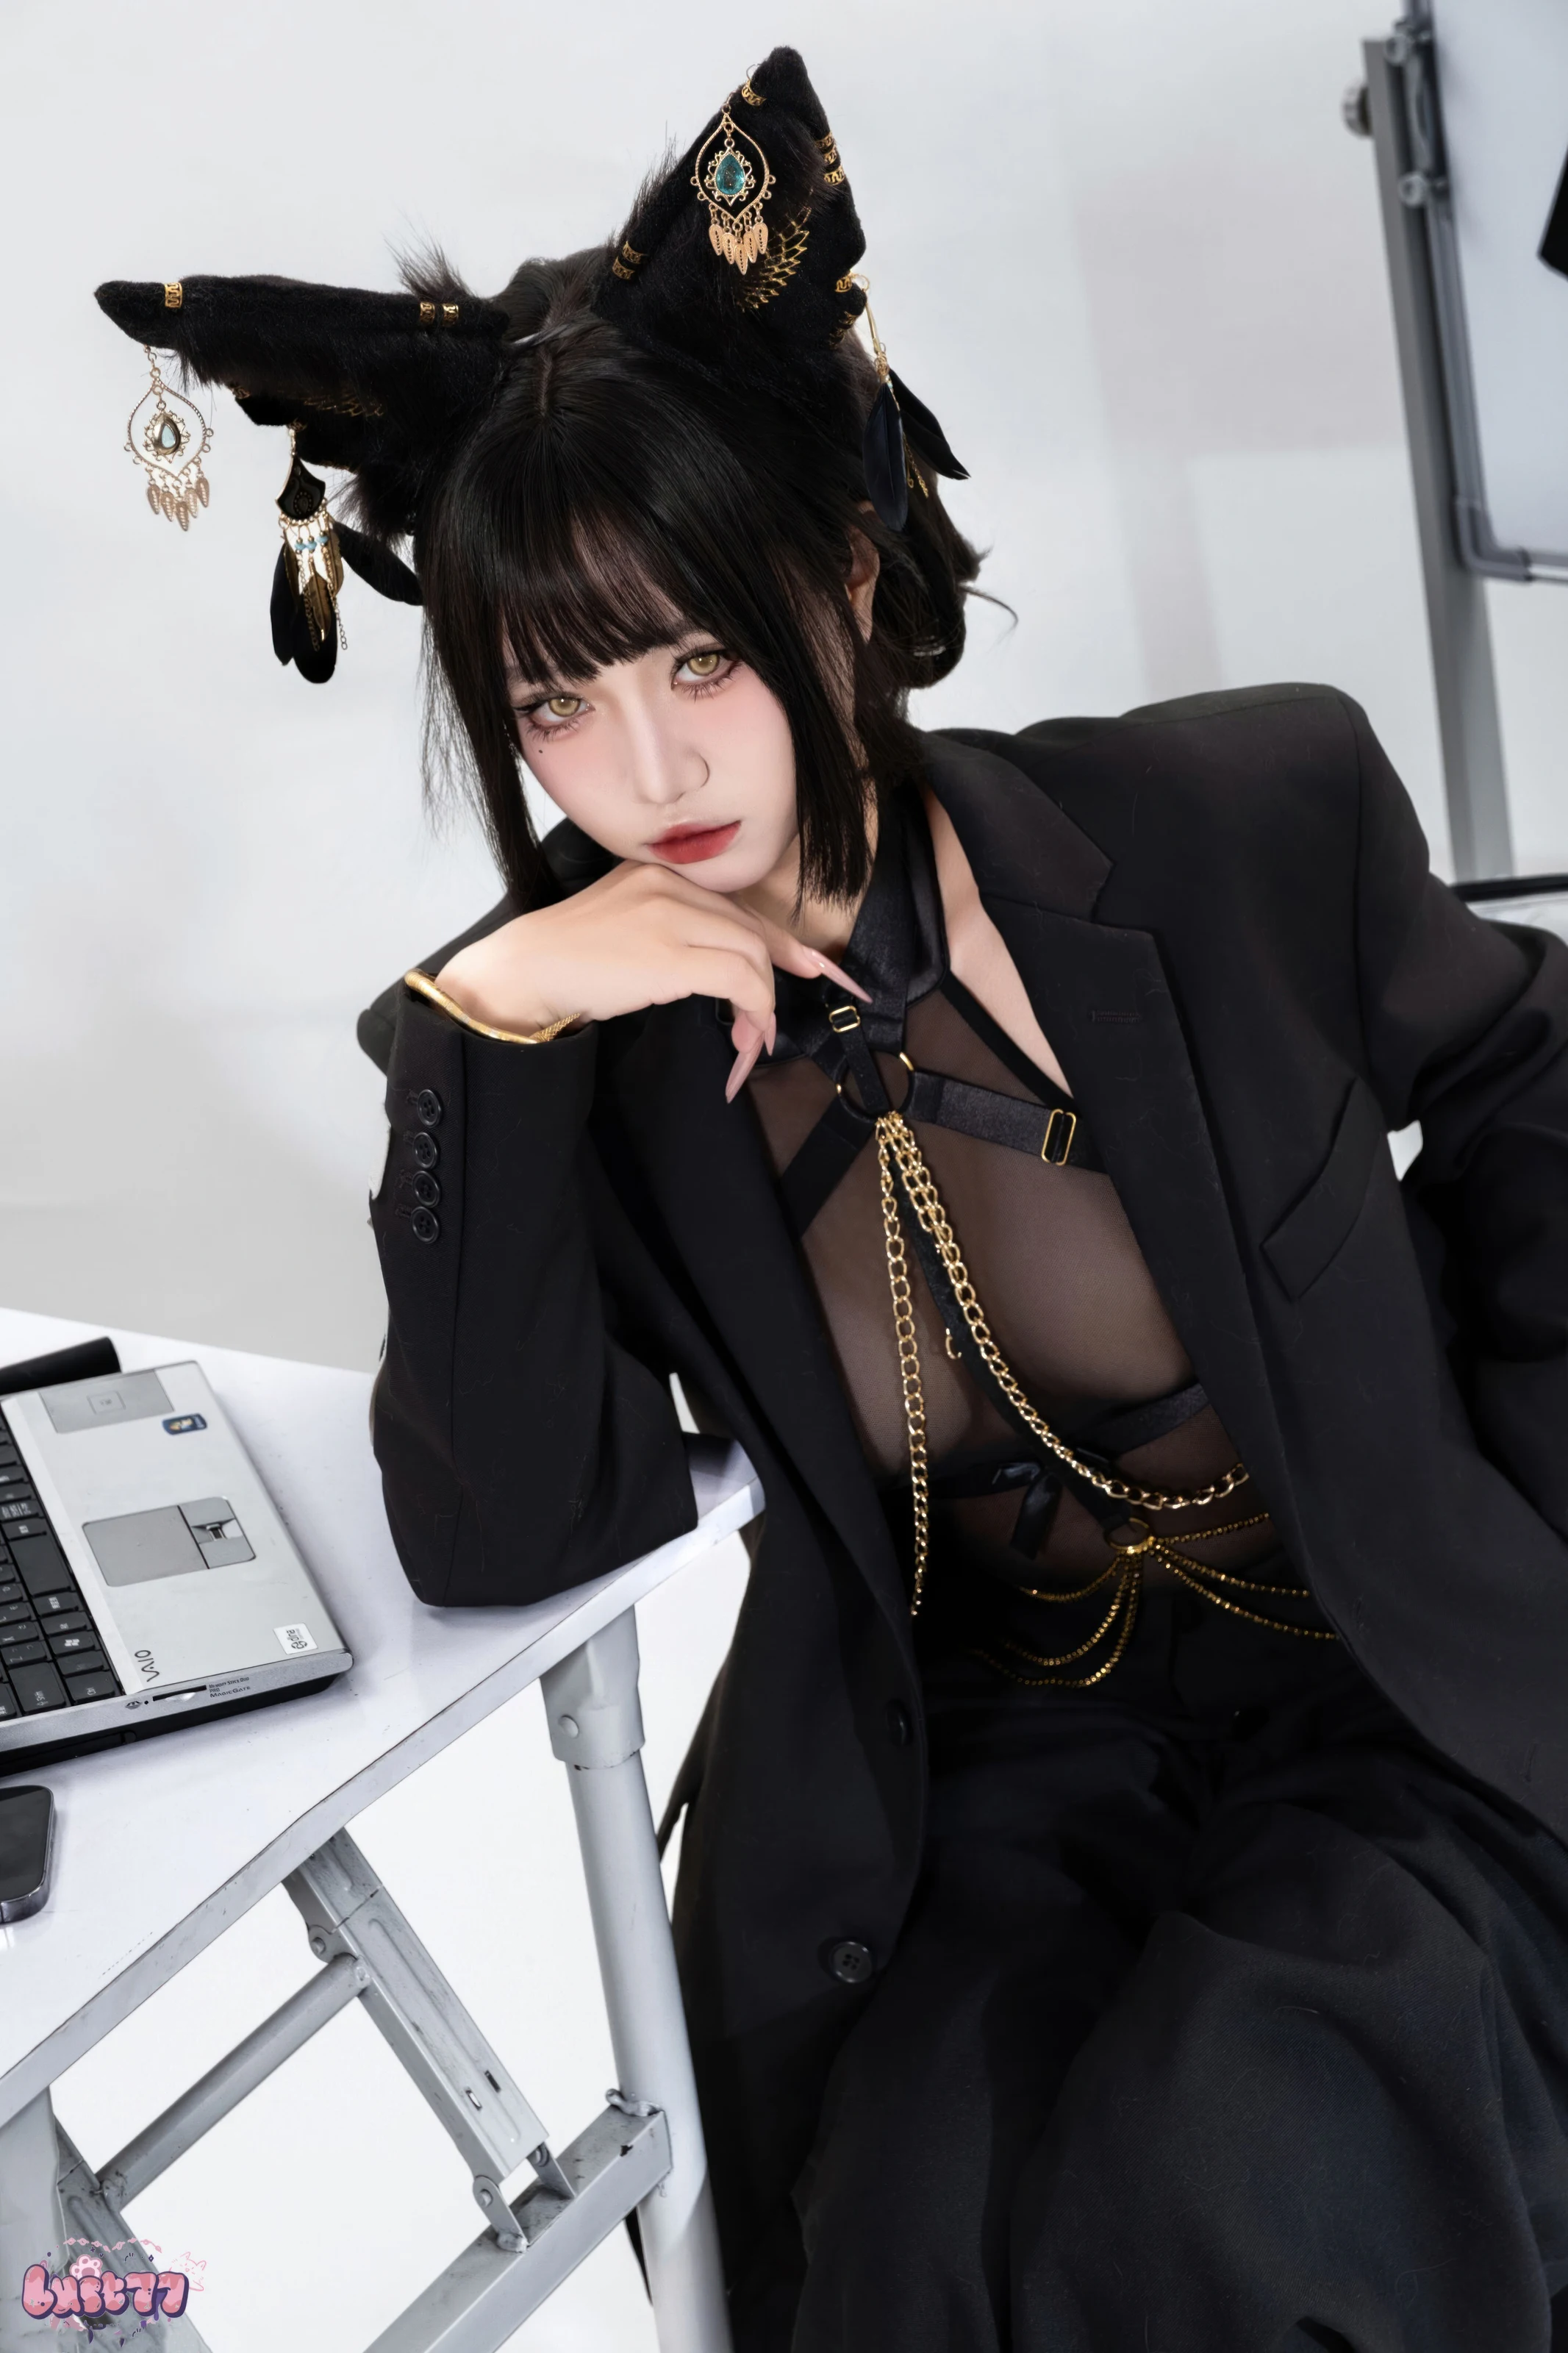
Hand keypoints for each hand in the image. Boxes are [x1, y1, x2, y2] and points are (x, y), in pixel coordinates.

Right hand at [434, 861, 867, 1098]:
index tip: (821, 969)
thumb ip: (672, 934)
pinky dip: (753, 1011)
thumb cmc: (567, 962)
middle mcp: (670, 885)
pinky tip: (745, 1039)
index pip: (739, 908)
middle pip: (752, 931)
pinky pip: (739, 980)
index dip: (787, 944)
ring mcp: (670, 915)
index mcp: (660, 876)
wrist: (520, 971)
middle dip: (777, 981)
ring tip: (749, 1042)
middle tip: (768, 1029)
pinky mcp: (669, 953)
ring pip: (752, 956)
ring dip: (761, 1005)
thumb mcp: (625, 929)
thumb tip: (724, 973)